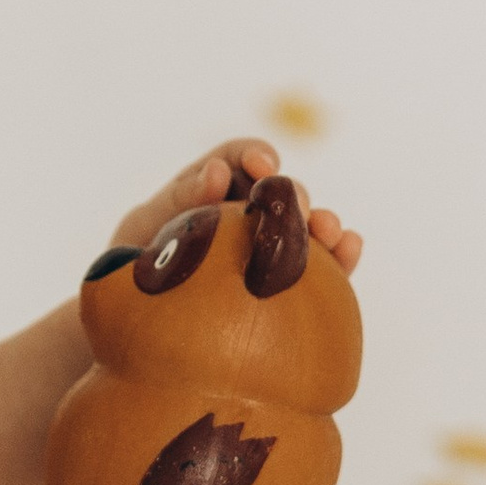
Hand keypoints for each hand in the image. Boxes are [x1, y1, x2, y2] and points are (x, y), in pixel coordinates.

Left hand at [109, 137, 363, 276]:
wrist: (137, 331)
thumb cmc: (136, 271)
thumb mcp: (145, 230)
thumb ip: (179, 199)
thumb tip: (214, 171)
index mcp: (210, 185)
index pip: (240, 157)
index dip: (256, 154)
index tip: (261, 164)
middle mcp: (247, 212)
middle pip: (280, 191)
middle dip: (291, 194)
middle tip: (292, 206)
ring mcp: (271, 249)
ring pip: (307, 228)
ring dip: (322, 224)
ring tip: (328, 231)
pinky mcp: (289, 286)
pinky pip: (322, 270)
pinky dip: (341, 257)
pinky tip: (349, 249)